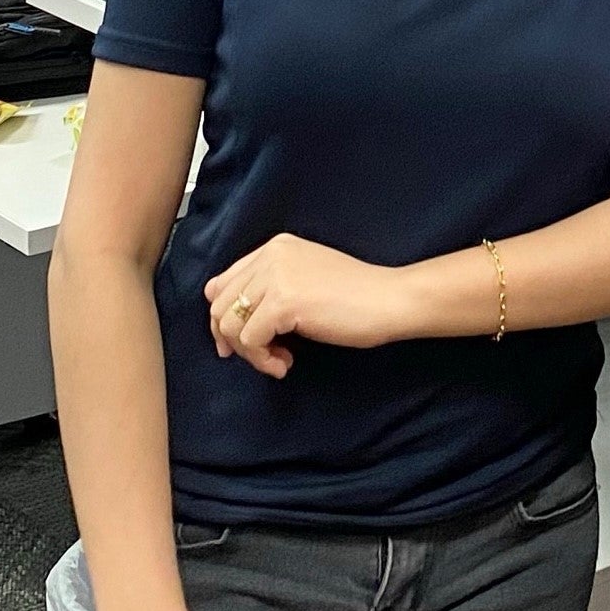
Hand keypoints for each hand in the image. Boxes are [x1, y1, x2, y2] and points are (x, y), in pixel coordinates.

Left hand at [204, 234, 410, 377]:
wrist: (390, 299)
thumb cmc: (356, 296)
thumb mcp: (304, 279)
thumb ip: (269, 288)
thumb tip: (225, 323)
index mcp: (275, 247)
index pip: (222, 284)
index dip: (223, 319)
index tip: (240, 344)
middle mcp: (270, 255)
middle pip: (219, 306)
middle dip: (234, 340)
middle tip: (262, 358)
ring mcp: (276, 276)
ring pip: (230, 325)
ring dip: (250, 353)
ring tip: (279, 361)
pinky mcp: (284, 302)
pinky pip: (250, 341)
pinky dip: (263, 360)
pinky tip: (286, 363)